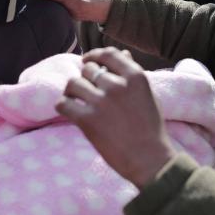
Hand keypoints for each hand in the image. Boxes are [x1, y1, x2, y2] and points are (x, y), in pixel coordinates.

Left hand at [56, 47, 176, 188]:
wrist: (150, 160)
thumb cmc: (150, 129)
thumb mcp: (147, 95)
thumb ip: (132, 75)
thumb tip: (123, 54)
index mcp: (135, 77)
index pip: (108, 54)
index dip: (94, 55)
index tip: (87, 61)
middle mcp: (117, 85)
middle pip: (88, 70)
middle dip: (86, 79)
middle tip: (87, 92)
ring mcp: (101, 102)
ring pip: (73, 84)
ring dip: (71, 91)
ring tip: (75, 100)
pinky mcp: (87, 120)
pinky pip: (63, 104)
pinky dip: (63, 106)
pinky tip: (69, 112)